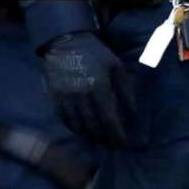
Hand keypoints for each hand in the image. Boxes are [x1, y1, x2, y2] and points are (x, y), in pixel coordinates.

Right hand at [40, 29, 136, 147]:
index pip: (109, 118)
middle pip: (93, 126)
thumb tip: (133, 112)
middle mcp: (81, 96)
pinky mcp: (55, 98)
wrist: (66, 42)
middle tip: (111, 146)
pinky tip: (81, 132)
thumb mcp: (116, 67)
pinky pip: (64, 119)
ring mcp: (66, 98)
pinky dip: (73, 128)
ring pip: (78, 125)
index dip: (116, 134)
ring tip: (98, 142)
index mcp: (99, 87)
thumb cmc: (95, 54)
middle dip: (103, 139)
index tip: (122, 143)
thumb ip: (125, 90)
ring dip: (89, 137)